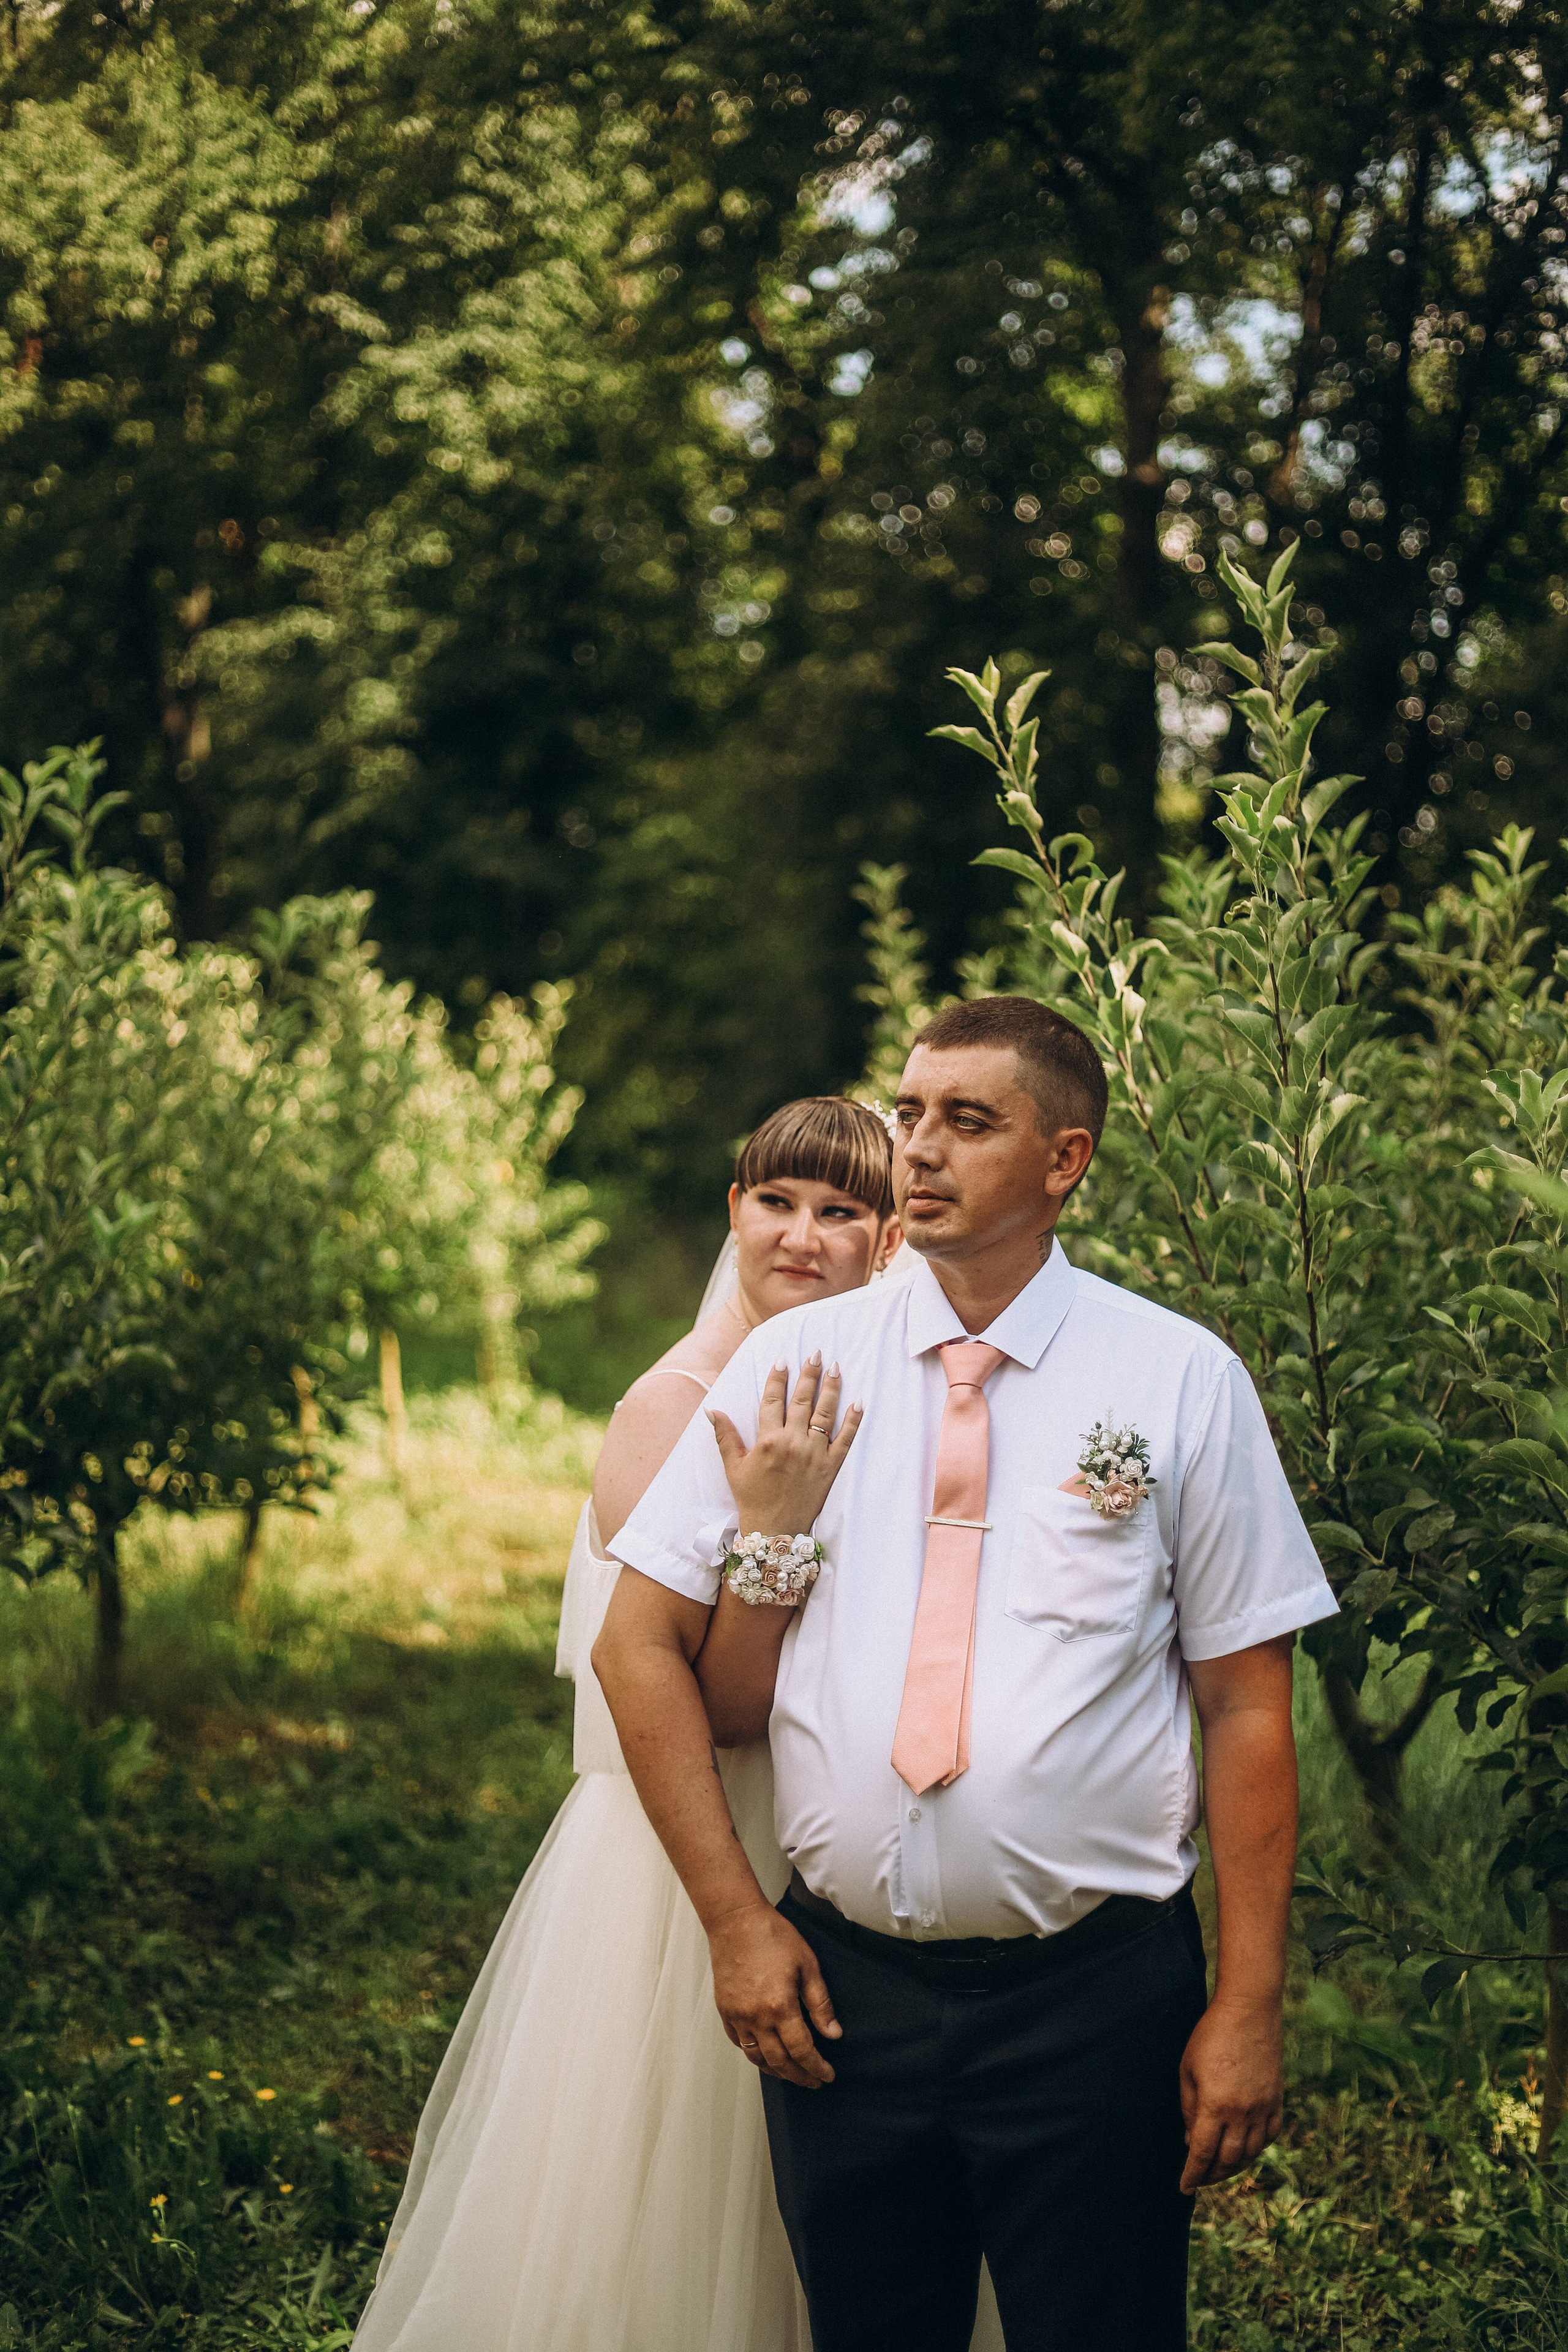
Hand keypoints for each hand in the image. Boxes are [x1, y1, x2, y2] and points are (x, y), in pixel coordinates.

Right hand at [707, 1900, 841, 2087]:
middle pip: (779, 2061)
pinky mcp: (724, 2009)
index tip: (827, 2076)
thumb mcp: (808, 1965)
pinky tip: (765, 2053)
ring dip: (776, 2070)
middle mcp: (756, 2017)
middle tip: (813, 2081)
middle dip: (799, 2076)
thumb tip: (833, 2034)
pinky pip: (738, 2042)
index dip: (817, 2067)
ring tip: (792, 2072)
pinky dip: (753, 2053)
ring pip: (756, 2057)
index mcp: (780, 2006)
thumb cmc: (773, 1936)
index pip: (802, 2050)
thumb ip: (820, 2003)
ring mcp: (737, 2015)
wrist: (736, 1920)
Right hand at [710, 1355, 862, 1545]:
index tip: (784, 1360)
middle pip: (801, 1400)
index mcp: (767, 1441)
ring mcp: (814, 1454)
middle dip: (808, 1374)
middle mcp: (792, 1443)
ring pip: (824, 1413)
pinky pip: (846, 1439)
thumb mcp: (734, 1467)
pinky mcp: (831, 1467)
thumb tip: (711, 1409)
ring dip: (831, 1388)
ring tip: (835, 1367)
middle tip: (815, 1353)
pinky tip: (859, 1401)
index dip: (778, 1378)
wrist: (775, 1531)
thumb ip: (725, 1436)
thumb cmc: (752, 1498)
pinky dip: (853, 1420)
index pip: (773, 1400)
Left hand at [1178, 1995, 1283, 2191]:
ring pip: (1250, 2154)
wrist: (1249, 2011)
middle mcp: (1242, 2113)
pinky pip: (1269, 2137)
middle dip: (1211, 2175)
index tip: (1183, 2187)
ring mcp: (1263, 2109)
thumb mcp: (1188, 2069)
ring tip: (1219, 2169)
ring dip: (1233, 2167)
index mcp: (1214, 2105)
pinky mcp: (1277, 2101)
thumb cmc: (1210, 2036)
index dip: (1192, 2174)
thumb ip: (1189, 2109)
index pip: (1202, 2153)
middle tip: (1199, 2180)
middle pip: (1227, 2160)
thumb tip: (1191, 2142)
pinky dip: (1256, 2149)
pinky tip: (1245, 2150)